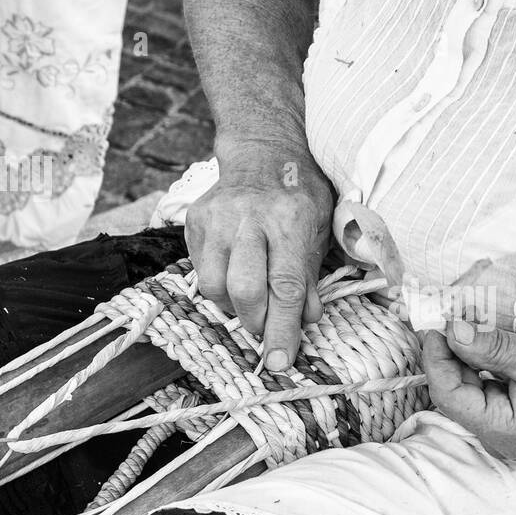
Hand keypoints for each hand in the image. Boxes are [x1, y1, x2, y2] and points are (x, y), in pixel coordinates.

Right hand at [186, 141, 333, 371]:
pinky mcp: (195, 220)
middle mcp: (249, 217)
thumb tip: (306, 320)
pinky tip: (234, 277)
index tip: (281, 361)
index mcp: (289, 219)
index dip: (282, 329)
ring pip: (212, 285)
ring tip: (250, 300)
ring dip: (233, 306)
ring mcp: (217, 217)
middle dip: (255, 321)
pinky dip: (218, 286)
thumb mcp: (320, 230)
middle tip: (265, 328)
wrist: (263, 153)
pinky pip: (199, 270)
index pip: (285, 285)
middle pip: (244, 288)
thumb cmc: (300, 196)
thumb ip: (311, 276)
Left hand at [419, 320, 515, 458]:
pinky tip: (482, 338)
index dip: (436, 356)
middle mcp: (501, 436)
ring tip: (463, 320)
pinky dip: (479, 361)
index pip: (449, 395)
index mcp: (506, 431)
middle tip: (446, 314)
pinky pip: (484, 387)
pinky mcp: (515, 415)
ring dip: (462, 354)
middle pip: (454, 392)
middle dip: (447, 352)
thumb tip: (452, 331)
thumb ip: (494, 348)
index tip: (436, 322)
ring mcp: (507, 428)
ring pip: (467, 388)